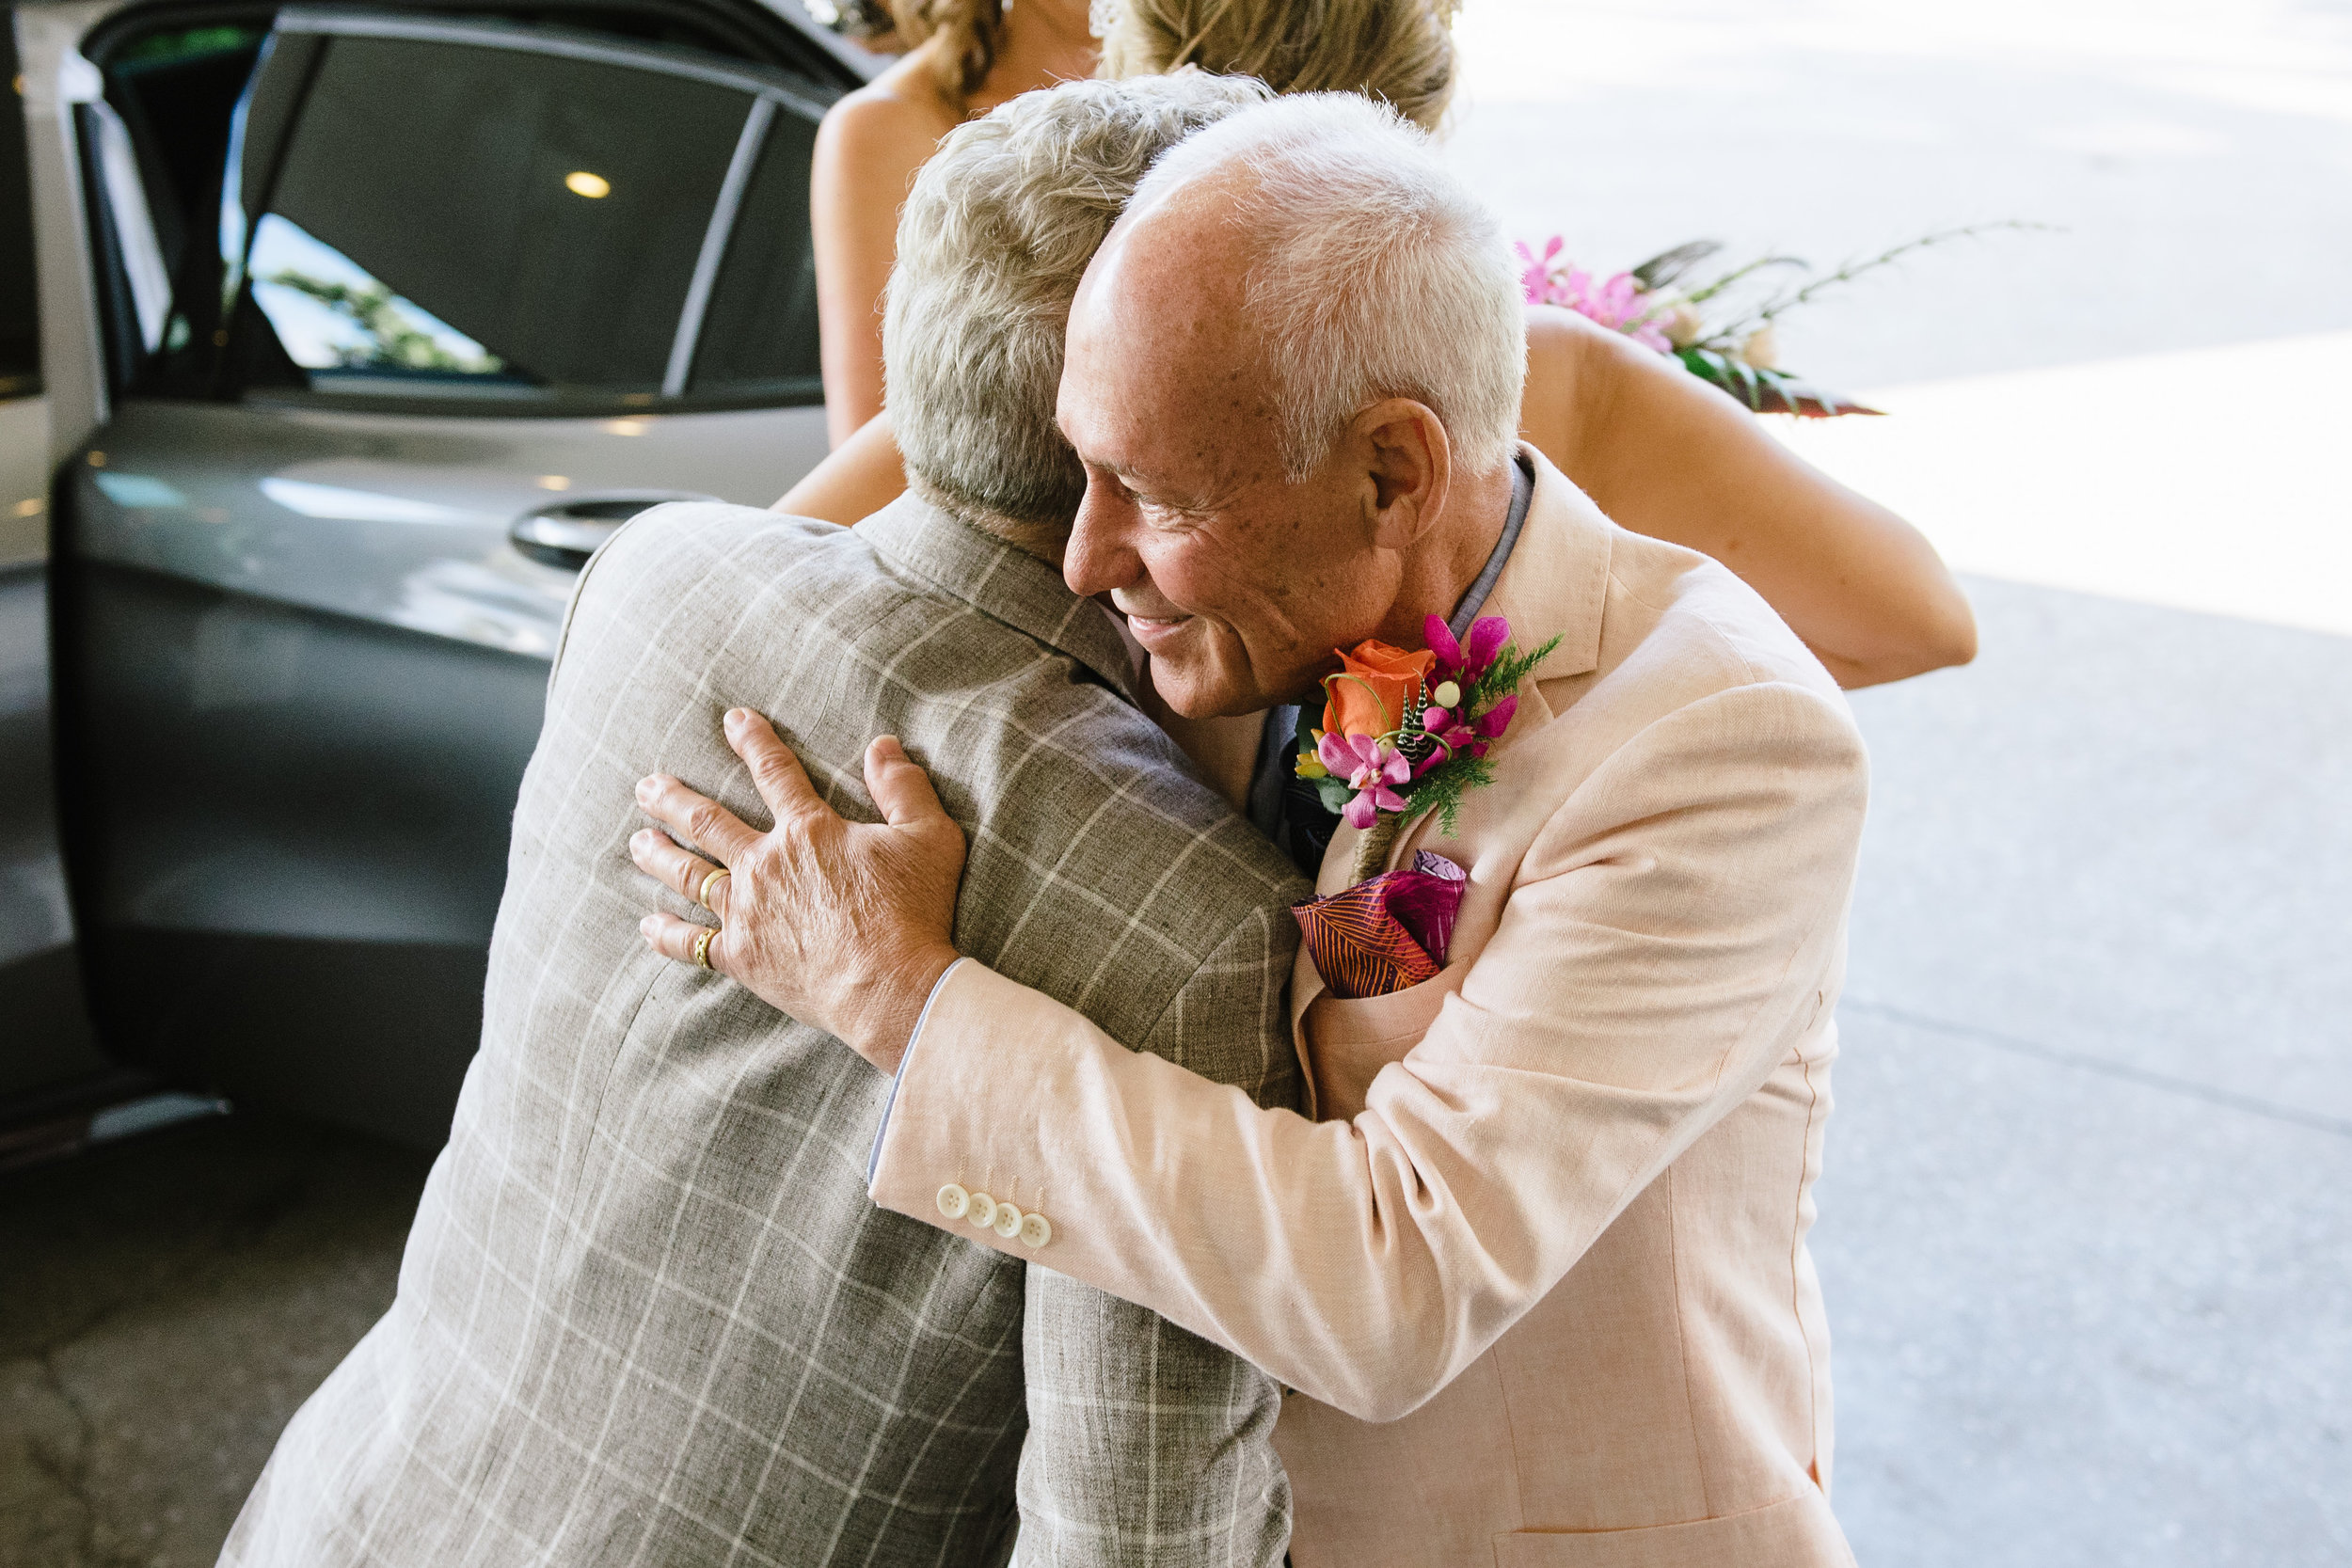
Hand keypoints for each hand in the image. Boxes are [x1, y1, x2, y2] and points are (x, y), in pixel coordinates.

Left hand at [630, 709, 966, 1072]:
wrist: (890, 987)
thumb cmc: (915, 913)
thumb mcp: (929, 837)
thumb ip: (904, 787)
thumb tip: (882, 746)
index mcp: (808, 831)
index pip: (774, 772)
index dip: (753, 741)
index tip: (732, 720)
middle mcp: (765, 865)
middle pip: (707, 822)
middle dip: (674, 800)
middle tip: (647, 786)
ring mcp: (746, 912)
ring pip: (689, 875)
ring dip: (660, 855)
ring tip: (638, 843)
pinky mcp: (741, 957)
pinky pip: (691, 943)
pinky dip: (666, 933)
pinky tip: (648, 923)